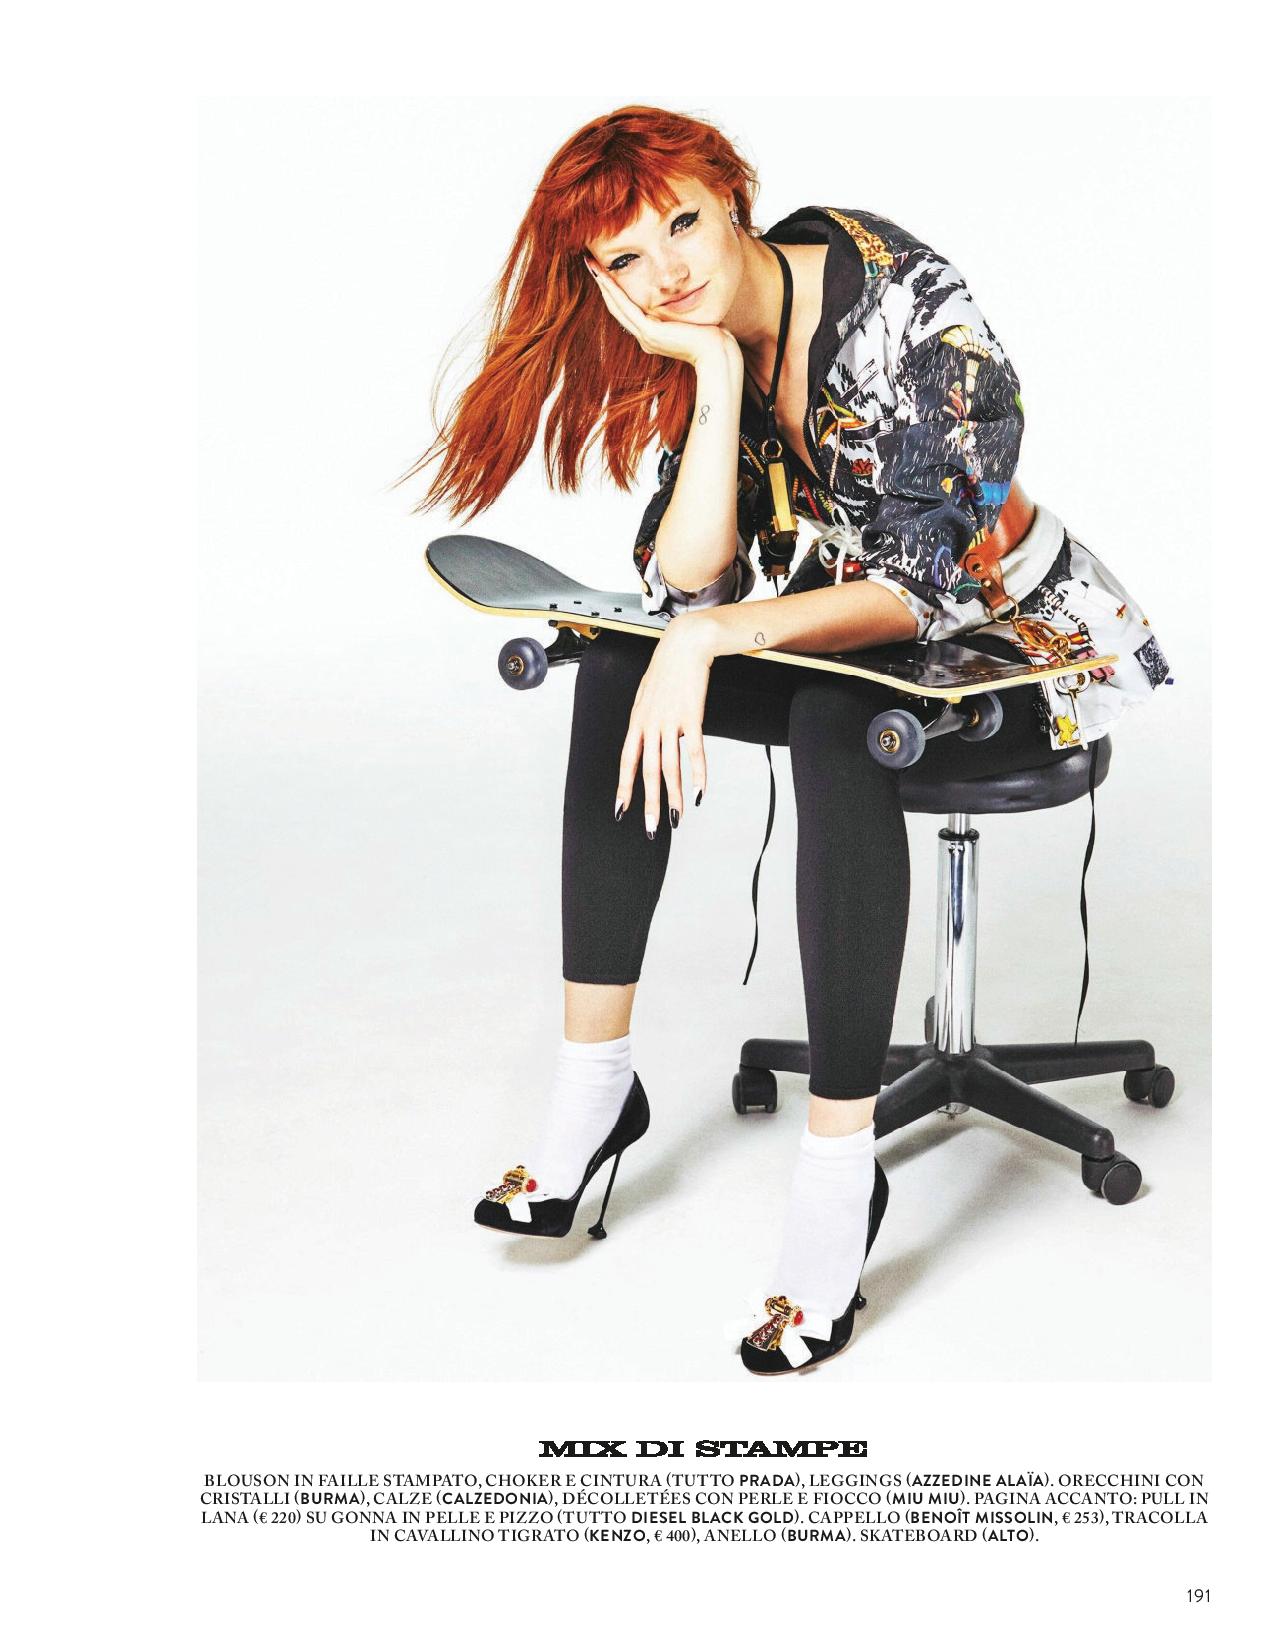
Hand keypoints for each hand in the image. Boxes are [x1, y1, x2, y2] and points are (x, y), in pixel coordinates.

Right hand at [583, 254, 739, 369]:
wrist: (718, 355)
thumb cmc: (713, 336)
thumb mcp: (694, 318)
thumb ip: (683, 308)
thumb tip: (686, 291)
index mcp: (653, 335)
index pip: (629, 309)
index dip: (615, 290)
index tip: (606, 269)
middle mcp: (645, 337)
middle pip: (617, 307)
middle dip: (603, 283)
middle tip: (589, 262)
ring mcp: (646, 337)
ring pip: (617, 307)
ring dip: (603, 284)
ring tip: (591, 264)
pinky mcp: (650, 333)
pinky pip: (626, 308)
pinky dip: (613, 292)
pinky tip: (604, 276)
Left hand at [616, 616, 715, 833]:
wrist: (684, 645)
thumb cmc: (667, 669)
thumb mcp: (647, 696)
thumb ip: (647, 721)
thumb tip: (650, 740)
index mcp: (636, 721)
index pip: (626, 761)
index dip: (624, 787)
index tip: (621, 810)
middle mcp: (649, 724)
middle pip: (648, 771)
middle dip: (648, 803)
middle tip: (650, 829)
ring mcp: (670, 722)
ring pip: (670, 767)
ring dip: (673, 796)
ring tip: (676, 818)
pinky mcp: (692, 717)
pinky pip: (695, 752)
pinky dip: (698, 774)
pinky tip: (700, 792)